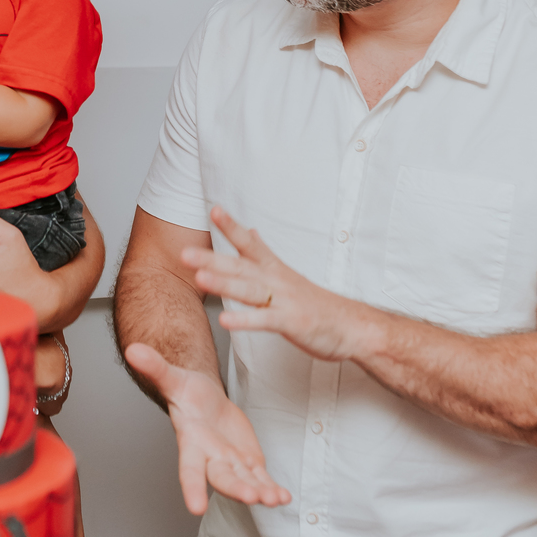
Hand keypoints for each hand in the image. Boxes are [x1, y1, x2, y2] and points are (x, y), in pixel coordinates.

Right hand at [125, 341, 289, 515]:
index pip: (189, 469)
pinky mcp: (249, 462)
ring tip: (275, 499)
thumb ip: (156, 368)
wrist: (204, 398)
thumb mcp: (173, 378)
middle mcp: (210, 459)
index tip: (196, 508)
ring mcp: (232, 464)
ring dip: (260, 492)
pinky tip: (283, 498)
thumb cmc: (187, 392)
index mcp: (192, 442)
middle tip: (250, 496)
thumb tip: (133, 350)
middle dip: (236, 488)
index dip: (192, 488)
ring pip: (246, 482)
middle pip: (223, 478)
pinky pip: (262, 479)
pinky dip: (272, 490)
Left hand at [181, 206, 385, 361]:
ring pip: (249, 290)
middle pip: (240, 266)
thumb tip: (251, 231)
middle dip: (211, 258)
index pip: (250, 243)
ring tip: (199, 278)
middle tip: (184, 252)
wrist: (353, 326)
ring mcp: (284, 301)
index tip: (213, 209)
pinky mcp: (292, 323)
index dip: (232, 226)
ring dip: (223, 284)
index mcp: (275, 269)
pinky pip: (264, 321)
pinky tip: (225, 321)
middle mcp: (277, 281)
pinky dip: (245, 320)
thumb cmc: (317, 302)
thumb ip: (265, 254)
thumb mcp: (288, 274)